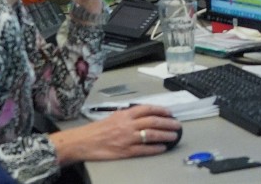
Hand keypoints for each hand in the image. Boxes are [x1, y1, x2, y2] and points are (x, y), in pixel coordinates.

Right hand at [49, 105, 181, 164]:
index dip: (160, 110)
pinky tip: (162, 148)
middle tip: (177, 125)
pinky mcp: (125, 151)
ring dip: (165, 135)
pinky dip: (155, 149)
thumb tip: (141, 115)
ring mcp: (127, 138)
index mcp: (124, 114)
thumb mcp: (112, 116)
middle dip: (167, 123)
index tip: (169, 112)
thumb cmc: (96, 130)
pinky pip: (144, 150)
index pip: (147, 109)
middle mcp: (127, 125)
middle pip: (152, 122)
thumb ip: (127, 116)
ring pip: (151, 135)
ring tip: (174, 136)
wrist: (83, 142)